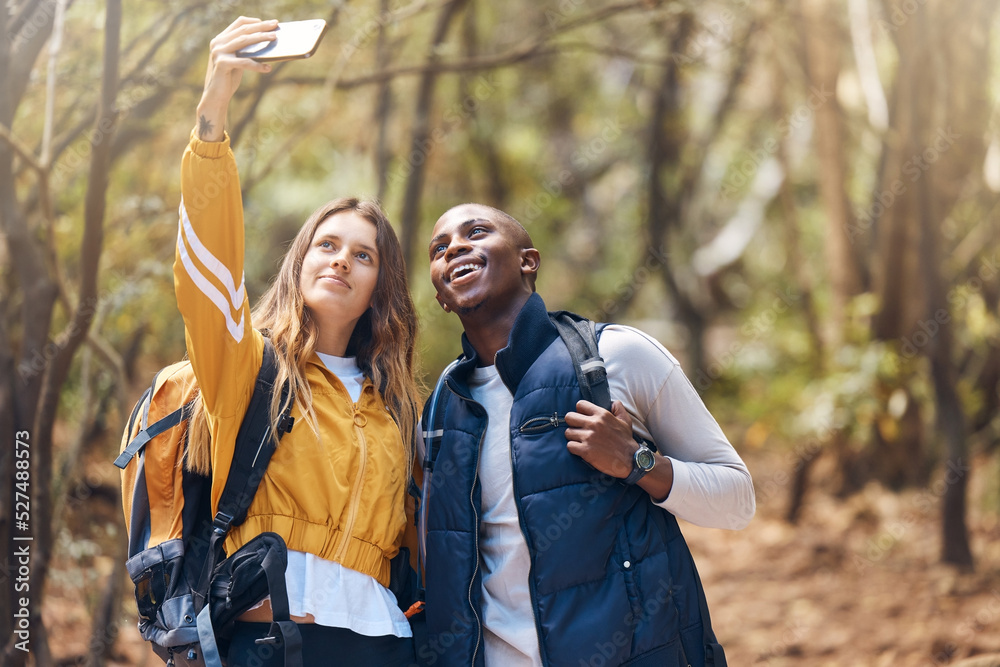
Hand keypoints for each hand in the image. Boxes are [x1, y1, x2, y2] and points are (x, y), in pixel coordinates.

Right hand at [196, 17, 277, 140]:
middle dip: (261, 26)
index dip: (254, 21)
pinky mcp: (222, 64)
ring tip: (274, 38)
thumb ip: (246, 51)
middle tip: (275, 25)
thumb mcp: (238, 61)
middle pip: (243, 30)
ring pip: (244, 41)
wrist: (215, 96)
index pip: (238, 23)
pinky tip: (268, 68)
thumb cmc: (229, 78)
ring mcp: (218, 52)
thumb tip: (267, 43)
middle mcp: (218, 43)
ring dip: (261, 38)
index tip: (269, 23)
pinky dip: (257, 65)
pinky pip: (244, 62)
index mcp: (221, 39)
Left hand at [565, 399, 674, 501]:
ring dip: (573, 437)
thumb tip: (613, 402)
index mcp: (602, 414)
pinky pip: (570, 446)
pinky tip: (581, 449)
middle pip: (569, 417)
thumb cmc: (626, 440)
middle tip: (578, 430)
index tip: (583, 418)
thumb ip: (618, 408)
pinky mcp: (585, 450)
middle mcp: (594, 424)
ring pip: (568, 432)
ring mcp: (588, 437)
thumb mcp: (625, 420)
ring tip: (580, 441)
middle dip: (573, 424)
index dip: (580, 411)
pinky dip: (574, 448)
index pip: (580, 405)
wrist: (630, 459)